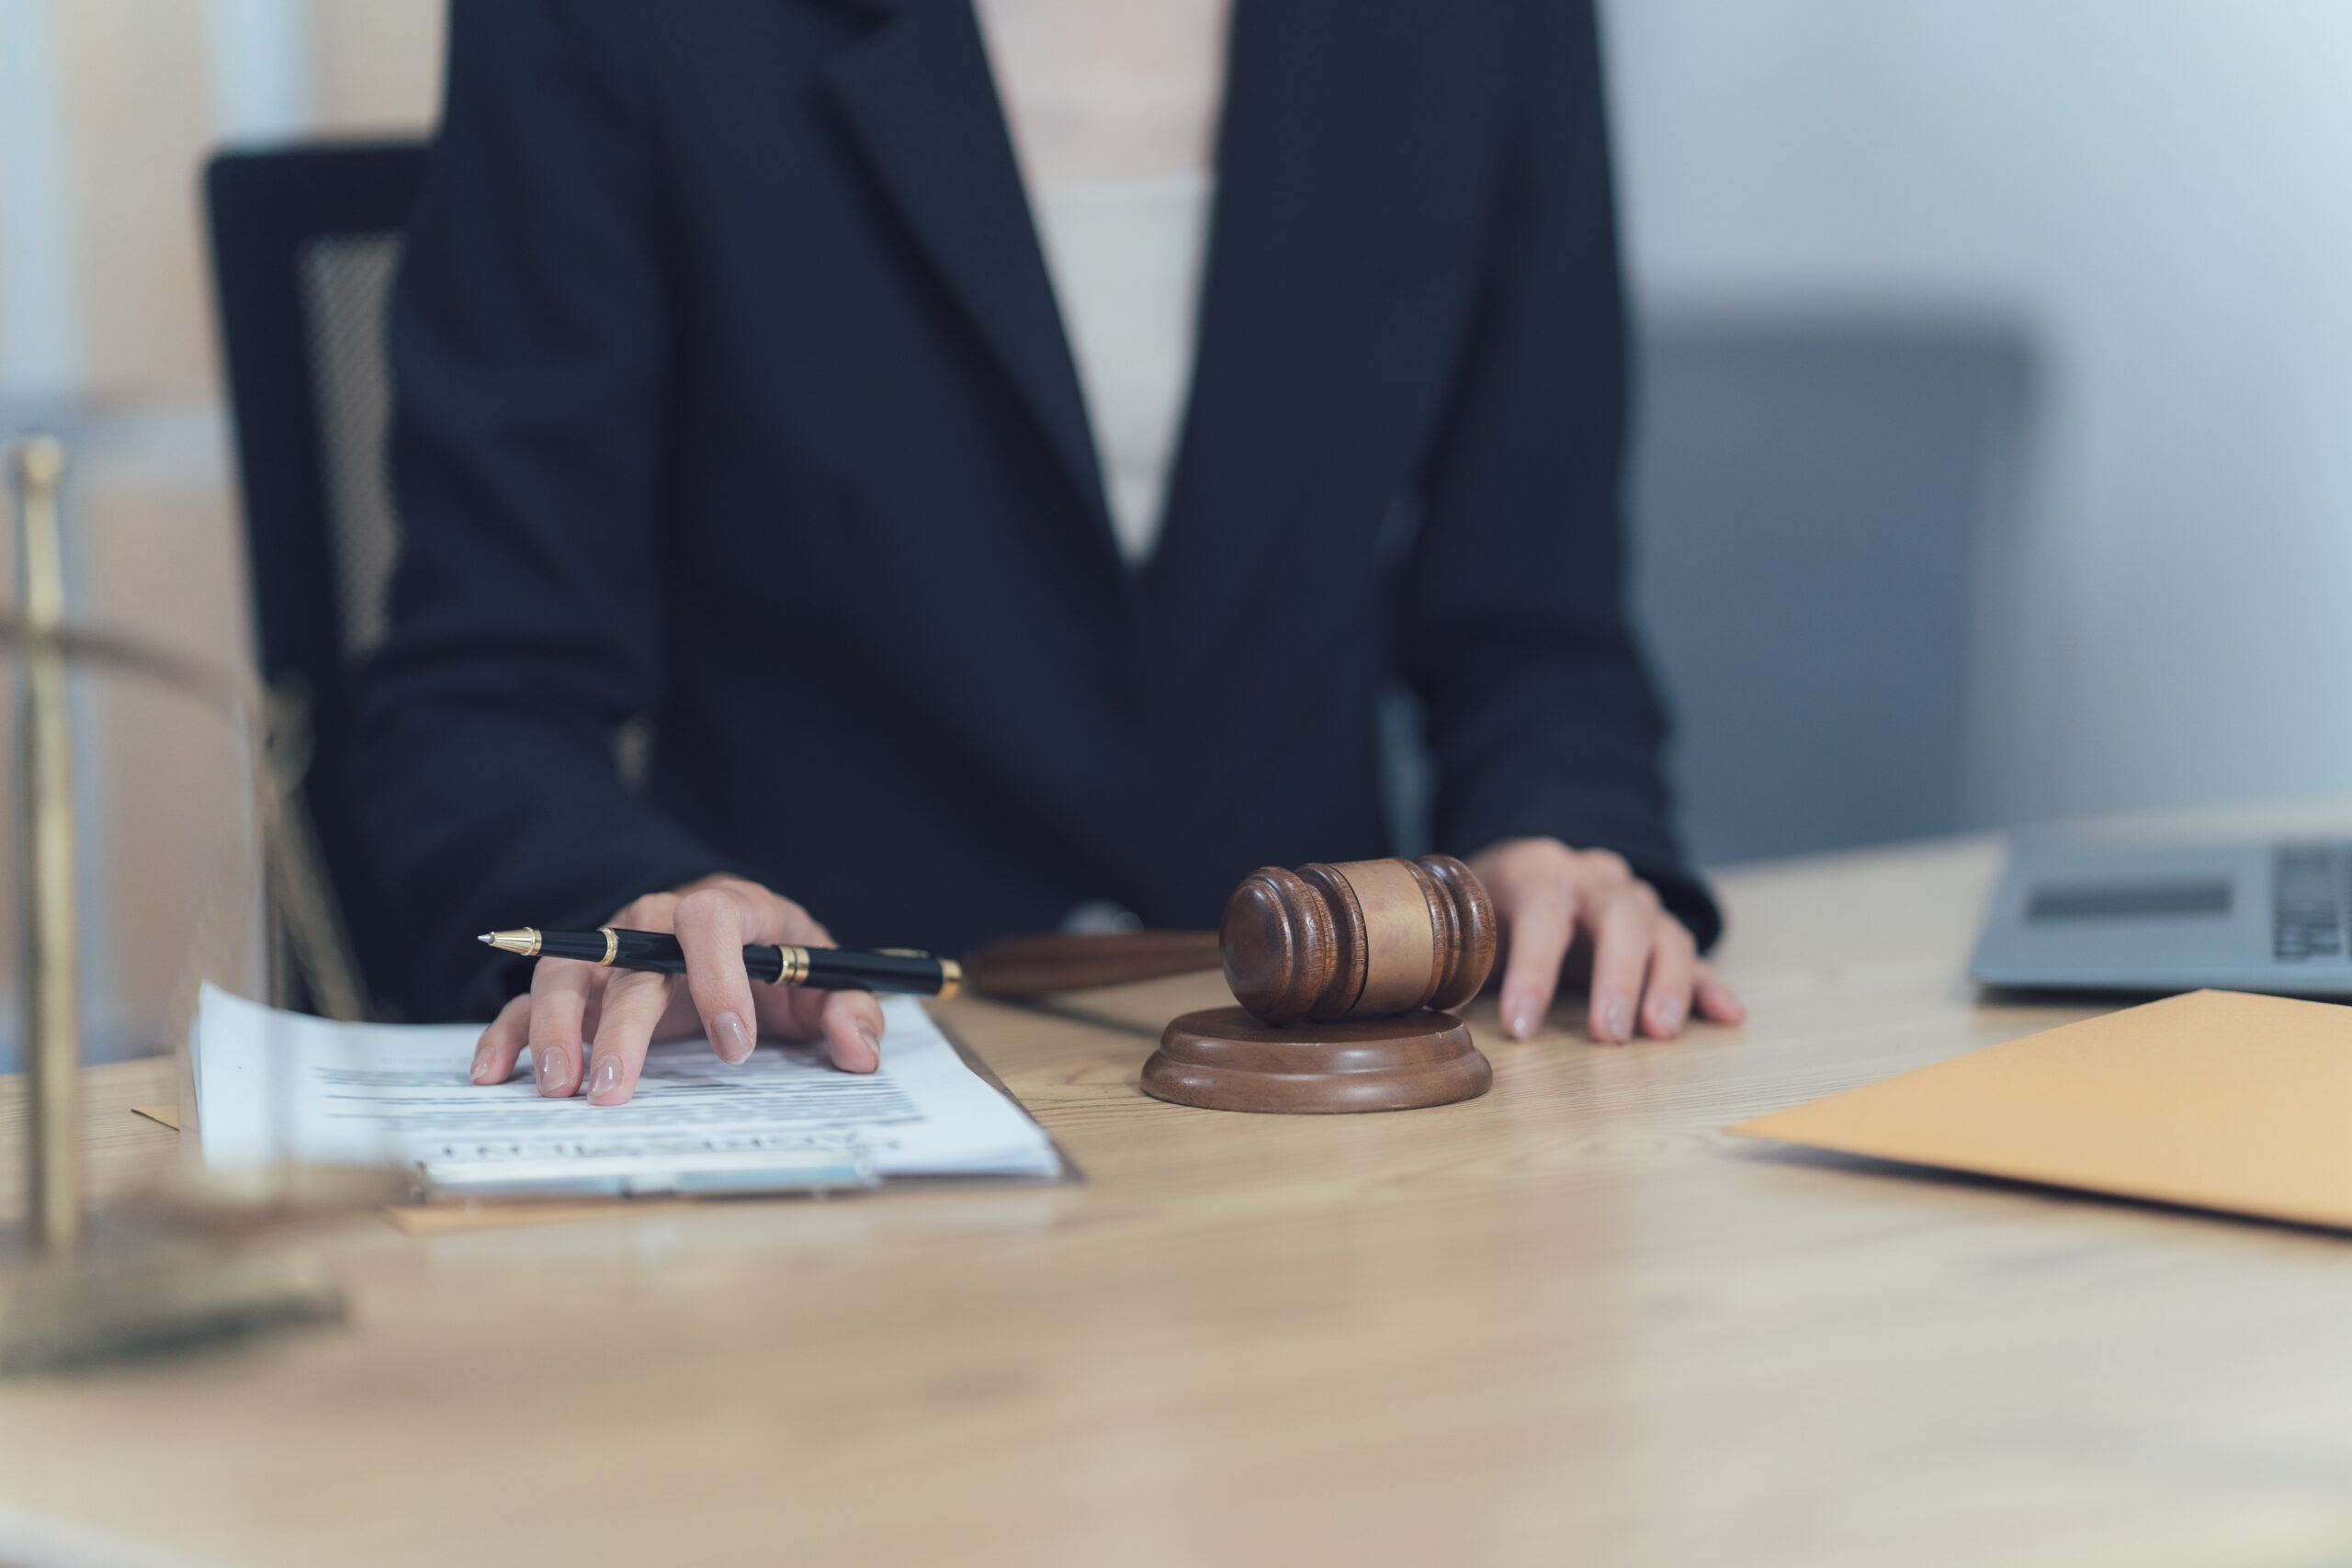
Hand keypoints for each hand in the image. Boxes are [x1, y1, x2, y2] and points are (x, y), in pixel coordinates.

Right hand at [467, 874, 885, 1104]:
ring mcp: (611, 951)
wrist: (744, 944)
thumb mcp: (827, 981)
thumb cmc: (785, 964)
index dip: (720, 978)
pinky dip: (510, 1033)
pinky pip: (532, 1001)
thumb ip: (849, 1009)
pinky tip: (494, 1073)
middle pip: (628, 961)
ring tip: (557, 1088)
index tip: (735, 1046)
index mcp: (727, 910)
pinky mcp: (582, 986)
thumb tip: (860, 1050)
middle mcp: (656, 922)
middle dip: (622, 1029)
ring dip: (557, 1029)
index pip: (711, 922)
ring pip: (569, 975)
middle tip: (616, 1093)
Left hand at [1466, 837, 1743, 1043]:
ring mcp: (1636, 902)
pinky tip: (1729, 1016)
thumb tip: (1439, 1011)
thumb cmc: (1489, 907)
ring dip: (1668, 984)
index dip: (1532, 972)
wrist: (1524, 872)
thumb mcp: (1463, 918)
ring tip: (1662, 1032)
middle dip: (1617, 978)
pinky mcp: (1660, 932)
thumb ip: (1458, 955)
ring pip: (1665, 933)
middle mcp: (1597, 879)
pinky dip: (1710, 986)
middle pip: (1622, 918)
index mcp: (1540, 871)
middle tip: (1611, 1035)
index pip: (1542, 915)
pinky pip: (1694, 956)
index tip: (1520, 1028)